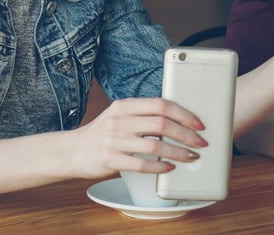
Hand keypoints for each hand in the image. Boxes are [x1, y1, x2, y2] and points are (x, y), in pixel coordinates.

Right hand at [69, 98, 206, 178]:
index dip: (183, 114)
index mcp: (124, 105)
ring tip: (191, 156)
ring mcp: (114, 140)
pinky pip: (142, 164)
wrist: (72, 151)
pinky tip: (170, 168)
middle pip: (161, 123)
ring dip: (178, 152)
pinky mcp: (111, 160)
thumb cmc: (102, 134)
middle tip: (200, 142)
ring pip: (155, 145)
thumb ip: (142, 114)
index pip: (160, 104)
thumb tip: (177, 121)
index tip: (198, 123)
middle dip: (186, 133)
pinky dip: (160, 167)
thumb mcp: (119, 115)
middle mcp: (119, 120)